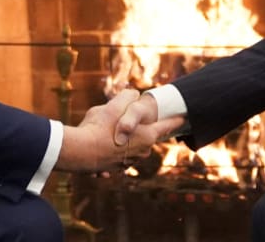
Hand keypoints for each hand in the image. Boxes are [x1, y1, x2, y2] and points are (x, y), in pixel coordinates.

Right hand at [57, 88, 183, 172]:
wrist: (80, 152)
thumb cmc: (99, 126)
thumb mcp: (114, 104)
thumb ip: (128, 96)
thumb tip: (133, 95)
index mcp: (147, 136)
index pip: (167, 126)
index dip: (176, 119)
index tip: (184, 116)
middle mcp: (142, 152)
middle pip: (146, 135)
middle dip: (139, 126)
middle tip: (126, 118)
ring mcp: (129, 163)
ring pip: (131, 145)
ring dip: (123, 138)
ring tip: (107, 130)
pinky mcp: (115, 169)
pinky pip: (116, 155)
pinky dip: (111, 149)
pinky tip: (100, 143)